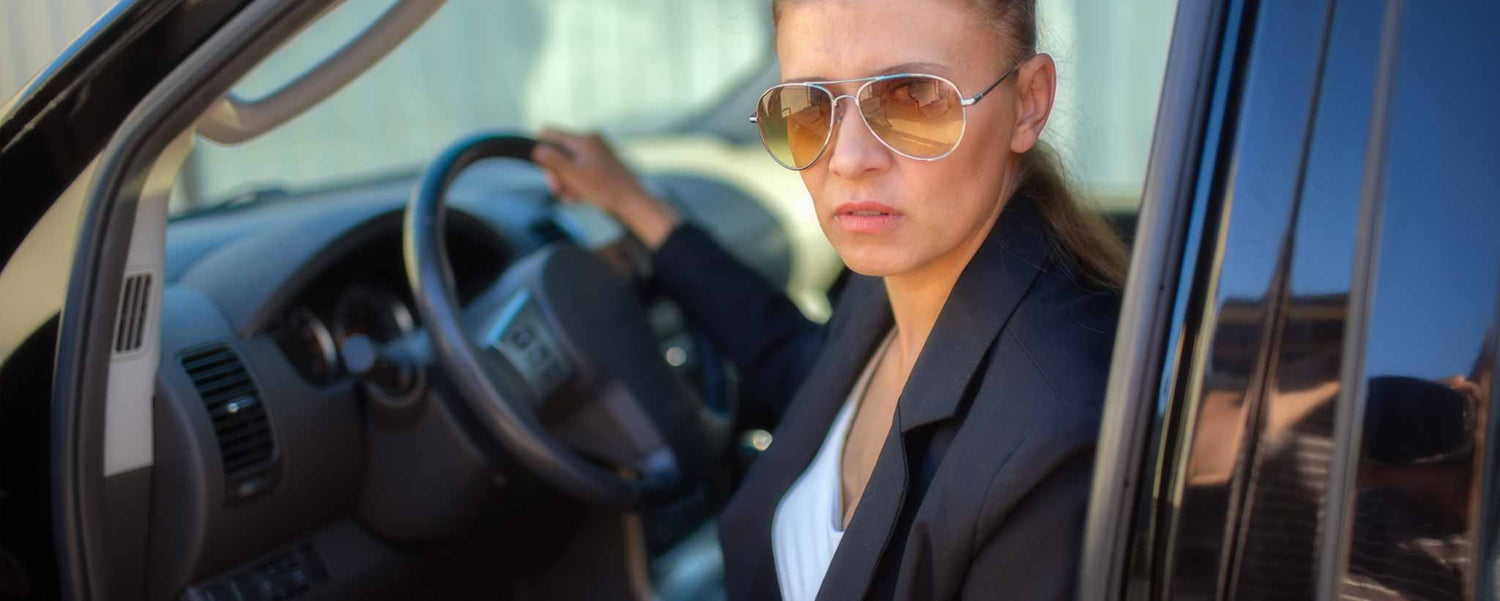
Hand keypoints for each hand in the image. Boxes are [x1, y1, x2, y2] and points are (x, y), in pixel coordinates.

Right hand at [532, 128, 681, 247]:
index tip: (542, 166)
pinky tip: (580, 196)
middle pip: (560, 152)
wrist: (632, 201)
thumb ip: (553, 160)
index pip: (551, 134)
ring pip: (570, 164)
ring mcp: (598, 152)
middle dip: (556, 172)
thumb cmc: (605, 188)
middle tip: (558, 190)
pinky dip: (578, 182)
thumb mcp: (573, 175)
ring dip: (567, 181)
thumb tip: (537, 149)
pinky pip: (582, 169)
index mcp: (584, 139)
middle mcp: (591, 140)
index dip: (541, 149)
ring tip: (573, 197)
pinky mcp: (603, 163)